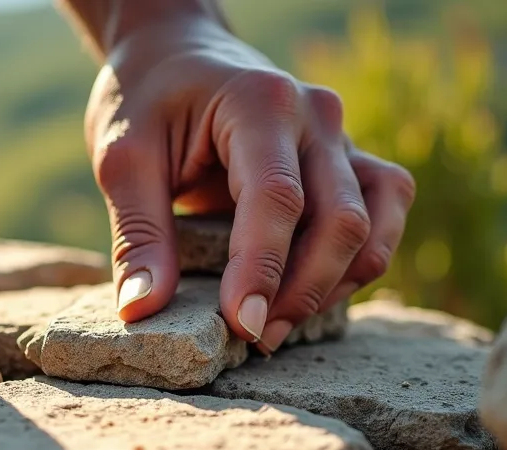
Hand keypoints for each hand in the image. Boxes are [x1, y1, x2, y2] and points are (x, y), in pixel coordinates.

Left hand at [84, 17, 415, 350]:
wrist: (179, 54)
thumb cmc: (147, 101)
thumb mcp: (123, 159)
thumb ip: (137, 234)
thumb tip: (143, 310)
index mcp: (260, 102)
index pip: (277, 198)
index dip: (264, 269)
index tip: (245, 327)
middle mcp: (318, 116)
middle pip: (339, 220)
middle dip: (302, 292)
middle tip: (255, 340)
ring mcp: (343, 138)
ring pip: (373, 226)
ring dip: (335, 286)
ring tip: (279, 326)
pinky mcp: (353, 162)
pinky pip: (384, 217)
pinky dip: (357, 265)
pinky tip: (310, 295)